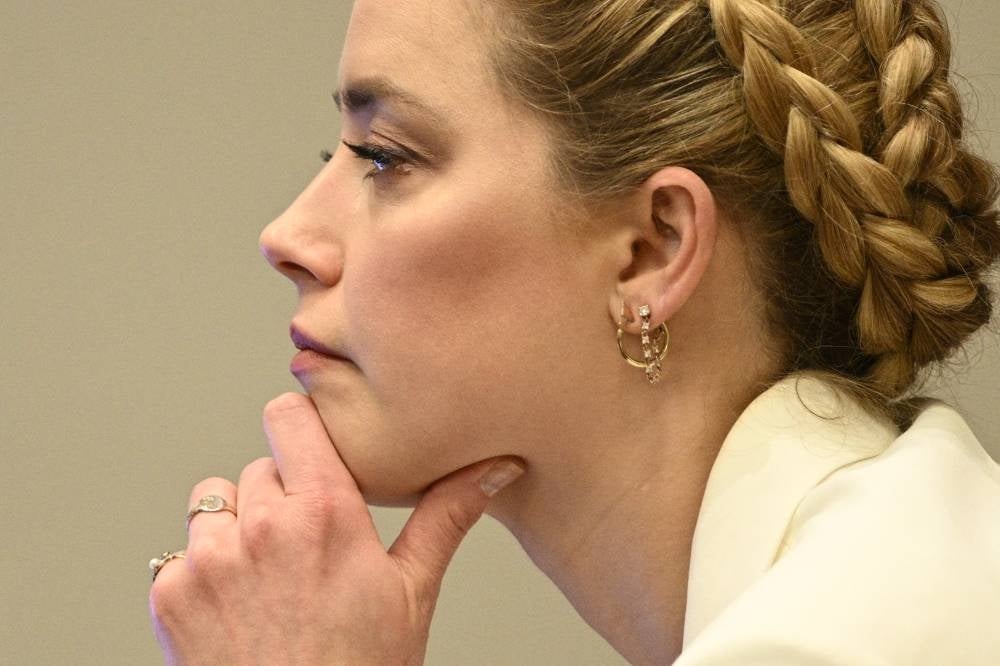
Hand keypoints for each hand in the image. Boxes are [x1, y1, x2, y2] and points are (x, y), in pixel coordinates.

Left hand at [149, 392, 525, 664]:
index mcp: (326, 513)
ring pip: (216, 502)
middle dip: (281, 497)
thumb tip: (495, 468)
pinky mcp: (171, 592)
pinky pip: (183, 551)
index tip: (312, 447)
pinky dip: (204, 573)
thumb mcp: (412, 592)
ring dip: (237, 529)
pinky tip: (239, 610)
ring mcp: (210, 558)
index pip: (289, 415)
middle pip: (261, 467)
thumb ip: (446, 516)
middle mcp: (262, 525)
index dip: (301, 426)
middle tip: (306, 549)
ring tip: (269, 581)